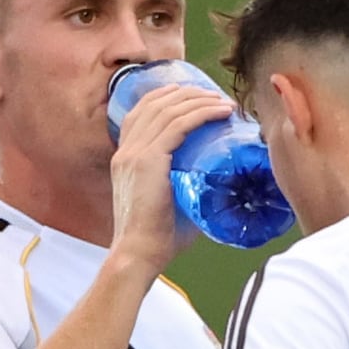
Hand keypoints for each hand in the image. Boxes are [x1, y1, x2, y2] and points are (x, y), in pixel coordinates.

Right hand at [104, 74, 223, 266]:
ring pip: (168, 110)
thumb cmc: (158, 239)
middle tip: (216, 96)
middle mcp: (126, 149)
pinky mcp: (148, 160)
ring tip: (223, 102)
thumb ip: (186, 187)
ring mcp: (134, 153)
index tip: (197, 97)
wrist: (138, 255)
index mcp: (125, 156)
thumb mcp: (169, 202)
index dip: (169, 97)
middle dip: (189, 93)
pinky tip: (221, 112)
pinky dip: (202, 113)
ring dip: (199, 100)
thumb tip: (217, 185)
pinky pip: (178, 124)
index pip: (143, 111)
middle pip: (156, 103)